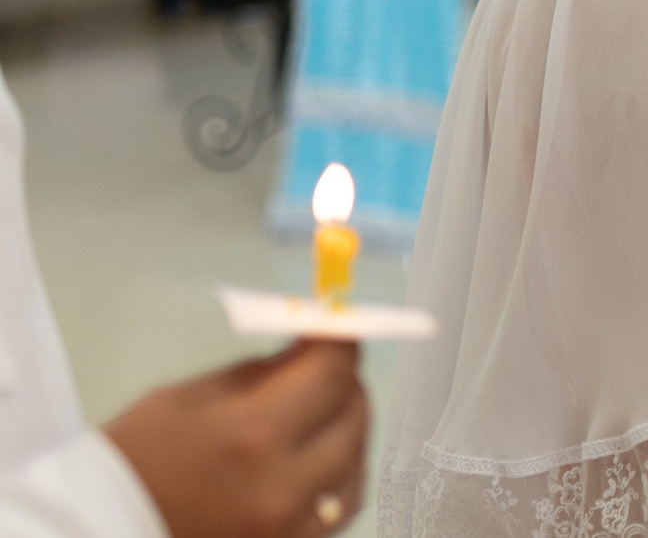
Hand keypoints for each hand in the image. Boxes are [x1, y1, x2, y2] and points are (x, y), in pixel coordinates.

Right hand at [104, 340, 367, 537]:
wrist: (93, 535)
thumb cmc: (130, 462)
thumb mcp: (185, 400)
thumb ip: (259, 373)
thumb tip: (313, 347)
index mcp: (250, 437)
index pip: (332, 372)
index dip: (342, 341)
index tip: (340, 327)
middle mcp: (281, 488)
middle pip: (353, 416)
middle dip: (344, 383)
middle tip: (324, 370)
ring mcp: (289, 530)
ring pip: (356, 464)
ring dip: (347, 430)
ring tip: (320, 414)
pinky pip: (340, 507)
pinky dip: (339, 475)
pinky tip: (317, 461)